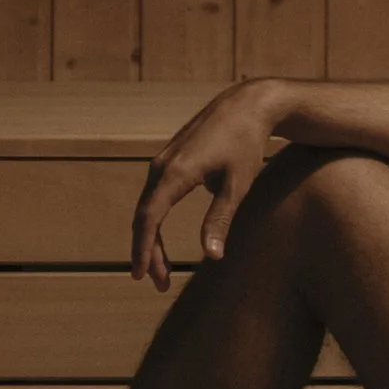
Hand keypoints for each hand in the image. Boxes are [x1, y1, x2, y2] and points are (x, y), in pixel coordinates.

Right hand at [130, 83, 284, 288]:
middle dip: (148, 252)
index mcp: (176, 173)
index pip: (149, 218)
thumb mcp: (238, 185)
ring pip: (147, 207)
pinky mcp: (169, 160)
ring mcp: (163, 161)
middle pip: (144, 217)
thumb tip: (211, 256)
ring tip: (162, 270)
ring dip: (151, 239)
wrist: (246, 105)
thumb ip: (221, 219)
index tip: (142, 275)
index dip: (144, 249)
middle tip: (158, 283)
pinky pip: (154, 197)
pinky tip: (161, 240)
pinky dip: (155, 222)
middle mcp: (162, 166)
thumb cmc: (246, 144)